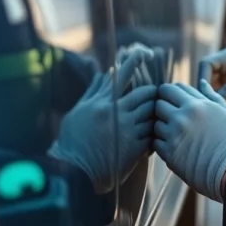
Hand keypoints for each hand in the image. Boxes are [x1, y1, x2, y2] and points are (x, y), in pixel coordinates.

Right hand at [48, 52, 156, 193]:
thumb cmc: (72, 143)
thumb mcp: (78, 113)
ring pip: (151, 113)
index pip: (122, 74)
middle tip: (154, 97)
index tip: (147, 53)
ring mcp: (127, 130)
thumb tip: (102, 74)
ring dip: (154, 114)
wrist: (73, 173)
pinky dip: (153, 134)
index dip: (136, 60)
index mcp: (102, 102)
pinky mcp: (135, 148)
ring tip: (153, 118)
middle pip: (145, 94)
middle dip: (152, 94)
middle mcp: (116, 113)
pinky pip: (152, 134)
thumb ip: (93, 93)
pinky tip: (150, 138)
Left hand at [153, 81, 225, 202]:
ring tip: (178, 136)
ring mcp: (175, 135)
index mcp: (198, 104)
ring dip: (163, 127)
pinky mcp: (170, 155)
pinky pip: (155, 143)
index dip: (172, 94)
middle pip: (158, 103)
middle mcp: (183, 116)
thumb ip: (214, 98)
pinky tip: (176, 148)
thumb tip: (202, 83)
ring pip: (155, 123)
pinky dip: (162, 144)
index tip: (177, 102)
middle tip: (174, 118)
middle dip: (164, 108)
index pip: (172, 88)